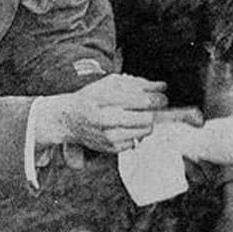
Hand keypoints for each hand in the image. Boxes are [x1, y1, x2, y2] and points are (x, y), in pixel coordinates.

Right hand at [33, 74, 167, 152]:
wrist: (70, 119)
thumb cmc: (92, 97)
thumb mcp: (111, 83)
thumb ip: (138, 83)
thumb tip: (162, 86)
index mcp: (105, 98)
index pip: (141, 101)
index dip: (157, 99)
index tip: (162, 97)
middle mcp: (106, 119)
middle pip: (147, 118)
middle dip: (153, 112)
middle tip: (152, 107)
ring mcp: (108, 136)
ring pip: (145, 131)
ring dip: (146, 122)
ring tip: (137, 115)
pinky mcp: (111, 148)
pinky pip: (137, 140)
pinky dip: (135, 133)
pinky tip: (125, 126)